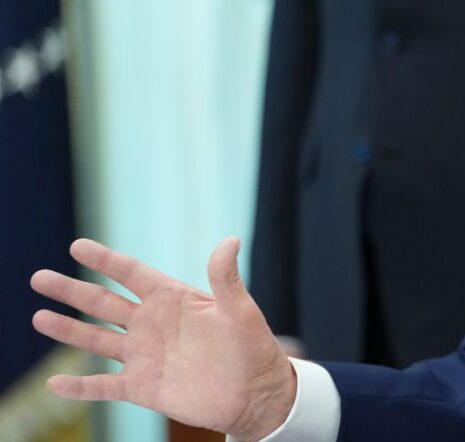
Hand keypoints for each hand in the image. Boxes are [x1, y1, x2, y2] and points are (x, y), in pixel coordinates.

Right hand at [30, 237, 295, 441]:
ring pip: (97, 339)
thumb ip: (226, 279)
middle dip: (72, 290)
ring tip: (38, 317)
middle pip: (103, 303)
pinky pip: (103, 386)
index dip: (105, 260)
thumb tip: (231, 240)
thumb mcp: (240, 311)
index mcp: (173, 300)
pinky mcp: (143, 388)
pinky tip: (54, 383)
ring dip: (68, 330)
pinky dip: (79, 387)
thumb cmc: (254, 349)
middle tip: (39, 278)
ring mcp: (145, 356)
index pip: (132, 274)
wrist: (256, 395)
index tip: (77, 246)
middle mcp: (153, 324)